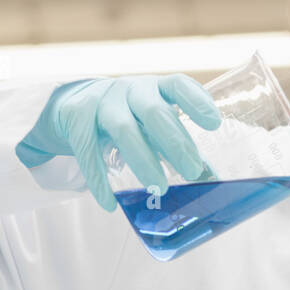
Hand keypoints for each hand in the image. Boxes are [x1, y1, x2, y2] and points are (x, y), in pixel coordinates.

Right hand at [15, 74, 221, 211]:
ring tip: (160, 187)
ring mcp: (102, 102)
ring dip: (143, 160)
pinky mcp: (77, 118)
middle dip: (175, 142)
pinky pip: (88, 152)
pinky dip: (99, 181)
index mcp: (156, 88)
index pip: (178, 86)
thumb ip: (178, 144)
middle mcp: (130, 90)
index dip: (196, 102)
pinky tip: (110, 203)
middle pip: (154, 112)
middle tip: (193, 171)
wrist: (74, 102)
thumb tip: (211, 180)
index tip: (214, 123)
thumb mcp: (153, 123)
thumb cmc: (130, 117)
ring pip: (123, 130)